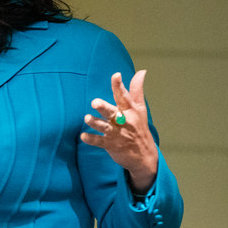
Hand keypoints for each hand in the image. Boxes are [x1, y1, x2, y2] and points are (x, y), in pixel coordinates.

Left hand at [80, 70, 158, 192]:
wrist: (144, 155)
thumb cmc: (139, 127)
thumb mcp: (140, 109)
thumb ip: (136, 90)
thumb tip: (141, 71)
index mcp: (131, 111)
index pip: (124, 96)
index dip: (119, 86)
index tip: (116, 75)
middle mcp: (124, 121)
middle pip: (113, 113)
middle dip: (104, 108)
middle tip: (94, 102)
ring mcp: (117, 134)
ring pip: (105, 127)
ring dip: (95, 123)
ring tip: (87, 118)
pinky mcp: (111, 145)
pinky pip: (99, 142)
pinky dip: (91, 139)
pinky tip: (83, 136)